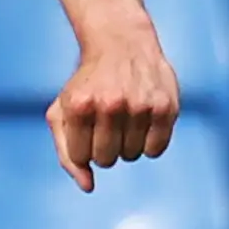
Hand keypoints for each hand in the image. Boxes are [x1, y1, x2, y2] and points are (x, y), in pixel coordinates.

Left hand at [48, 30, 180, 192]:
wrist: (121, 43)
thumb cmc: (87, 84)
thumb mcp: (63, 112)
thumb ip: (67, 154)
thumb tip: (87, 186)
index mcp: (80, 106)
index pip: (82, 157)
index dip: (84, 145)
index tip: (87, 125)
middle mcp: (110, 104)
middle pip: (107, 160)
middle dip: (104, 147)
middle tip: (106, 121)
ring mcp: (140, 105)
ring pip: (132, 156)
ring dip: (127, 143)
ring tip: (124, 117)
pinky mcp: (166, 106)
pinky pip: (156, 150)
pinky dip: (149, 142)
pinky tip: (143, 121)